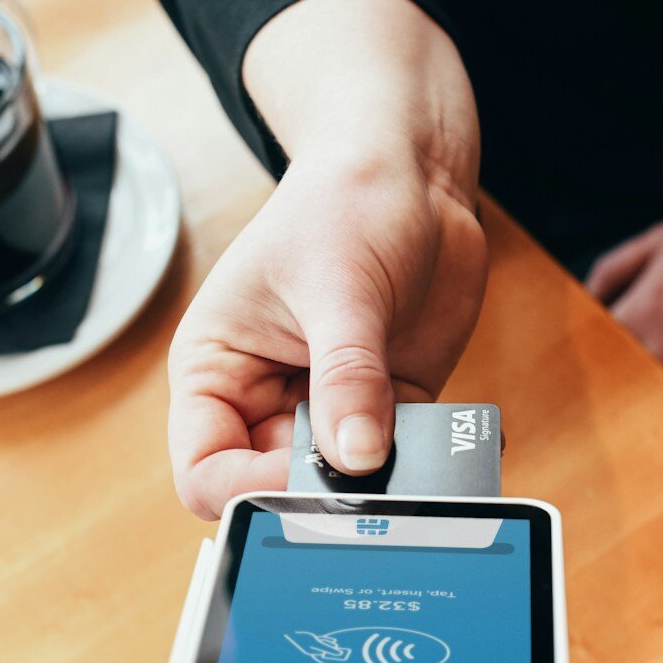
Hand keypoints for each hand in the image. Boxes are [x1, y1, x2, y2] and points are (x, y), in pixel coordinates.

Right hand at [167, 0, 487, 517]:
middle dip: (324, 493)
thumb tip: (357, 459)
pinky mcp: (389, 405)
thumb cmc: (345, 201)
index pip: (206, 471)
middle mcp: (265, 399)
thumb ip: (347, 376)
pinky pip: (404, 460)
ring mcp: (330, 406)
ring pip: (346, 483)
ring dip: (384, 483)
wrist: (412, 170)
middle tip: (376, 482)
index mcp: (217, 371)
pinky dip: (430, 462)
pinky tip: (456, 443)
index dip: (247, 491)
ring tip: (421, 457)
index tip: (306, 479)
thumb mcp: (339, 287)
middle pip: (277, 488)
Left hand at [587, 159, 662, 435]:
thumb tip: (584, 304)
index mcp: (651, 308)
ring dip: (658, 414)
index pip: (597, 353)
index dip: (588, 362)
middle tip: (607, 404)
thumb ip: (614, 270)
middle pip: (628, 390)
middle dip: (618, 392)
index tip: (582, 372)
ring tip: (646, 422)